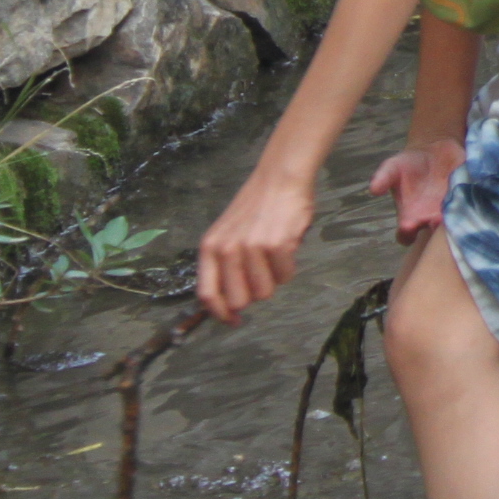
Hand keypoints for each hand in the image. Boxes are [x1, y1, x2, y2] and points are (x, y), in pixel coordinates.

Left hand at [195, 165, 315, 324]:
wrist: (280, 178)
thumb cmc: (255, 207)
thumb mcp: (227, 234)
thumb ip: (225, 264)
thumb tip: (233, 302)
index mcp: (210, 248)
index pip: (208, 294)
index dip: (220, 314)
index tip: (233, 321)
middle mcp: (227, 250)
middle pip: (240, 300)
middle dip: (253, 295)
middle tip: (263, 277)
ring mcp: (252, 248)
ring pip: (265, 291)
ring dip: (274, 280)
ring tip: (275, 258)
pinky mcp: (277, 245)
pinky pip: (286, 276)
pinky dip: (290, 268)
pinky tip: (288, 249)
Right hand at [369, 138, 465, 244]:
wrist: (435, 150)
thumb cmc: (409, 164)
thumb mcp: (393, 167)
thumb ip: (383, 178)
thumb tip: (373, 189)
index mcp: (410, 217)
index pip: (406, 237)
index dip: (408, 234)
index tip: (410, 224)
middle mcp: (430, 219)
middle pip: (434, 238)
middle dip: (437, 233)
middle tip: (439, 219)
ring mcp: (451, 211)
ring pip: (456, 226)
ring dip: (458, 221)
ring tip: (457, 209)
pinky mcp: (468, 200)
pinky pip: (474, 208)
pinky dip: (475, 205)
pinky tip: (474, 195)